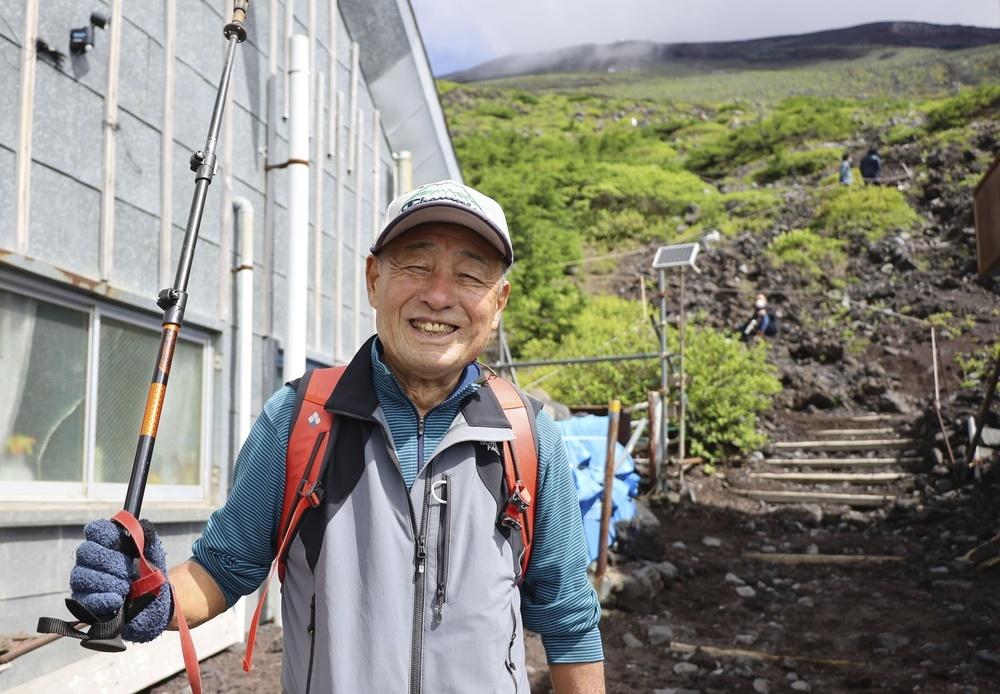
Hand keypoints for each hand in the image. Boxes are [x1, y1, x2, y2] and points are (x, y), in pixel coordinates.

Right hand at [69, 518, 172, 641]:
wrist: (153, 606)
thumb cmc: (150, 577)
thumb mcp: (154, 557)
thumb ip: (149, 539)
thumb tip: (143, 525)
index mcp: (108, 544)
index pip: (95, 529)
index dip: (105, 534)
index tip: (119, 542)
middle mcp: (91, 560)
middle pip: (85, 551)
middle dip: (109, 561)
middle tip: (128, 572)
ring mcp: (84, 581)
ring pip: (80, 575)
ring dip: (107, 581)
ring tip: (126, 588)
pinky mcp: (83, 602)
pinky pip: (82, 599)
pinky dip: (101, 598)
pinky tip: (117, 599)